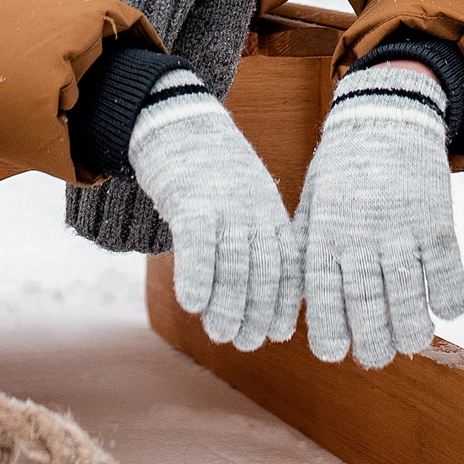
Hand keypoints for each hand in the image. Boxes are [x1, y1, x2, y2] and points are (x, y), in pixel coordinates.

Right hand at [125, 71, 301, 350]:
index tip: (279, 334)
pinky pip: (198, 243)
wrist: (177, 119)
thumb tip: (256, 293)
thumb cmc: (210, 170)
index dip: (284, 302)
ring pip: (234, 262)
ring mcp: (224, 203)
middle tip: (246, 344)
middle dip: (258, 312)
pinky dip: (198, 276)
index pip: (287, 264)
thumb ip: (254, 238)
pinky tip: (192, 304)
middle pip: (264, 269)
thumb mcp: (244, 199)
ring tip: (221, 334)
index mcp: (270, 211)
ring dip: (228, 305)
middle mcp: (253, 209)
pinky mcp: (190, 198)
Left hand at [296, 61, 463, 367]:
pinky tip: (446, 307)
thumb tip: (305, 305)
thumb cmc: (343, 168)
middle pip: (369, 312)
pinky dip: (451, 301)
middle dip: (375, 346)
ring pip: (410, 302)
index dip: (331, 339)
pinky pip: (449, 275)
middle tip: (380, 353)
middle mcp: (362, 237)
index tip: (337, 351)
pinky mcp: (437, 221)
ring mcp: (402, 230)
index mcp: (325, 236)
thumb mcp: (312, 205)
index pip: (324, 303)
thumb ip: (308, 251)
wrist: (386, 114)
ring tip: (410, 338)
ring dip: (412, 332)